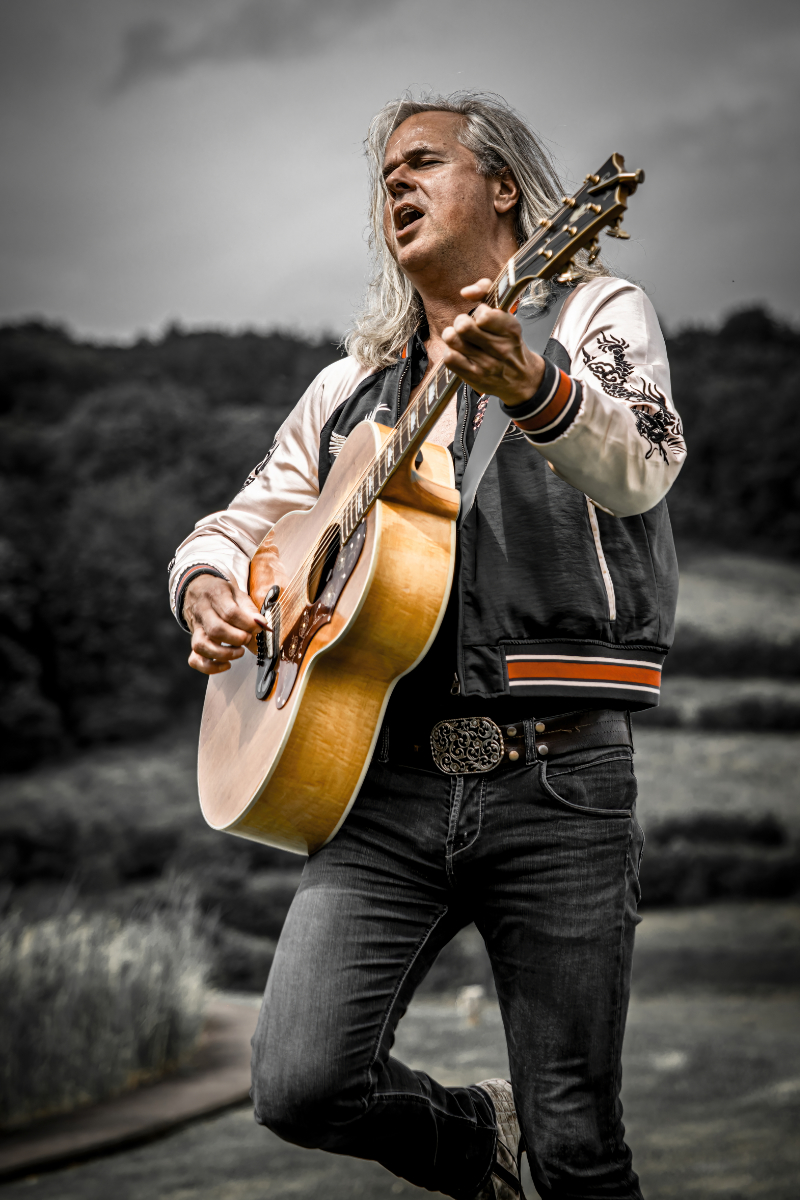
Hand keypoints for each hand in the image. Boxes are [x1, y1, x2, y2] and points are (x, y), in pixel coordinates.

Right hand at [183, 575, 267, 675]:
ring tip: (240, 652)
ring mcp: (196, 628)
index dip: (247, 624)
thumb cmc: (223, 594)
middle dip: (237, 639)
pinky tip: (226, 664)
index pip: (230, 612)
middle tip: (248, 638)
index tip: (258, 628)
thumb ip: (250, 609)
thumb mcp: (238, 593)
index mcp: (215, 595)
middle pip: (215, 630)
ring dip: (224, 654)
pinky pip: (195, 659)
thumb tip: (262, 625)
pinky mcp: (194, 641)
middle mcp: (202, 611)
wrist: (198, 590)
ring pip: (202, 645)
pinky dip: (210, 667)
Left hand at [441, 279, 545, 406]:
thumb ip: (487, 292)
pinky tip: (459, 353)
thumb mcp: (507, 316)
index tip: (483, 318)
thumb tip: (465, 292)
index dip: (478, 312)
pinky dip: (450, 352)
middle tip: (466, 327)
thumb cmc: (510, 344)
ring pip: (453, 340)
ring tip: (460, 339)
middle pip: (463, 327)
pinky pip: (450, 358)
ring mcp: (487, 365)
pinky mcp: (474, 377)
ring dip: (452, 336)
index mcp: (510, 330)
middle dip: (460, 322)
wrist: (521, 379)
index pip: (484, 314)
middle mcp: (500, 348)